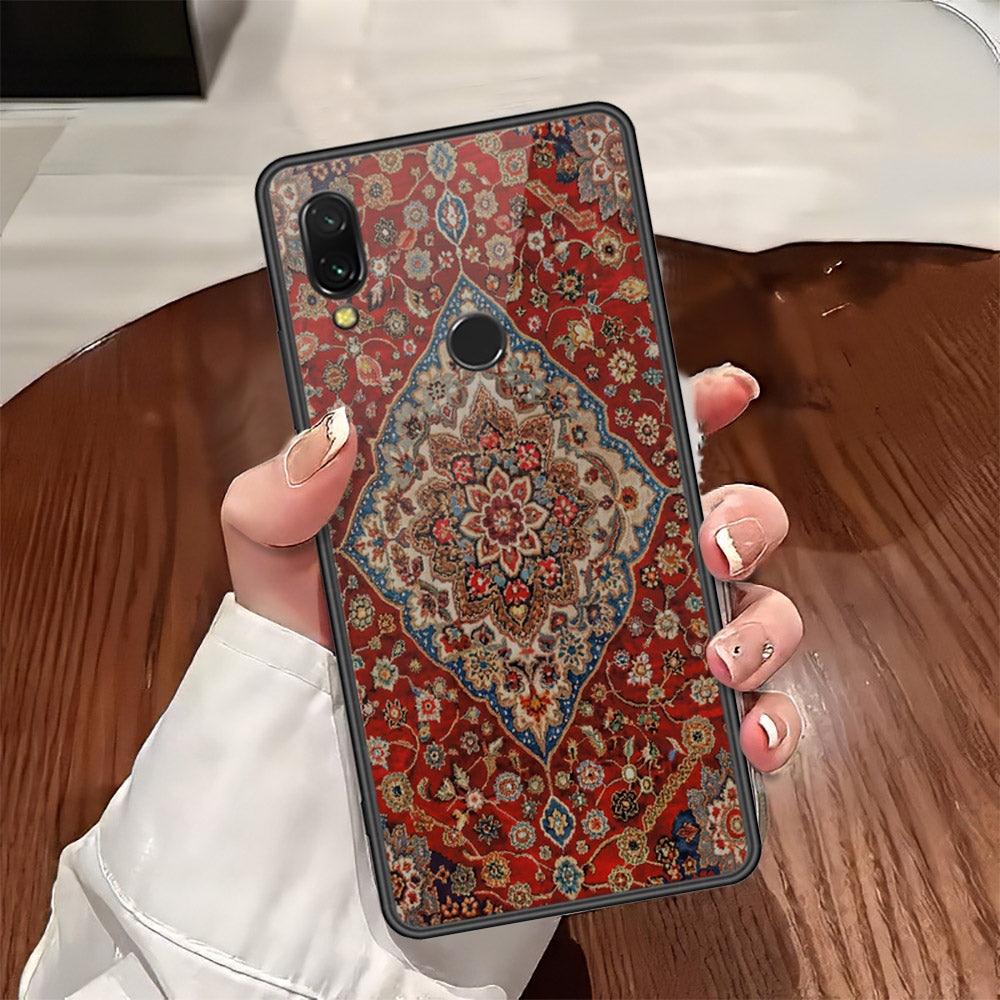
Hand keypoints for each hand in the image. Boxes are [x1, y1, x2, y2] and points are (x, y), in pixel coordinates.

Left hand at [221, 366, 801, 771]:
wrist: (336, 771)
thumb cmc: (327, 653)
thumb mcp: (287, 565)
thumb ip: (283, 496)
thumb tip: (336, 431)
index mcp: (540, 511)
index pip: (632, 439)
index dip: (692, 401)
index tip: (724, 386)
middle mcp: (606, 573)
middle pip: (719, 519)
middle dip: (742, 519)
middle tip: (708, 543)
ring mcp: (639, 652)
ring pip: (753, 614)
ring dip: (764, 626)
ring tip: (716, 657)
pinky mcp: (652, 734)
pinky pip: (746, 721)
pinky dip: (772, 724)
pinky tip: (748, 739)